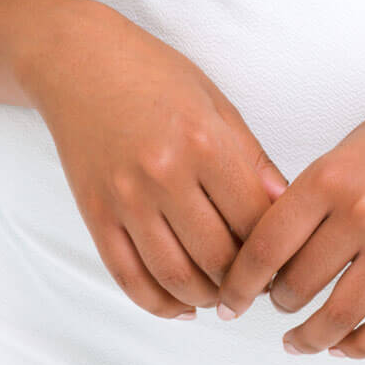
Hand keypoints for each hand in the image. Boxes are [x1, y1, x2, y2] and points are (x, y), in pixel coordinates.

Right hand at [23, 0, 289, 320]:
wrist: (79, 61)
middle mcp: (165, 173)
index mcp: (204, 141)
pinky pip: (130, 279)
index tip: (284, 256)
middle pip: (219, 256)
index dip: (277, 248)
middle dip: (245, 281)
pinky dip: (160, 304)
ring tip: (223, 293)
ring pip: (177, 277)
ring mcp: (126, 198)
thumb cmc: (154, 74)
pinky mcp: (96, 215)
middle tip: (257, 283)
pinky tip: (182, 303)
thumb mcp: (214, 101)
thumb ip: (251, 157)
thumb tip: (284, 205)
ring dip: (207, 297)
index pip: (255, 219)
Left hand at [215, 54, 364, 358]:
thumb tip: (277, 247)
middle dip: (276, 303)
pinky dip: (360, 345)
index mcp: (329, 177)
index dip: (239, 282)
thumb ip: (314, 195)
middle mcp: (359, 213)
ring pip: (338, 316)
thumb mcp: (348, 147)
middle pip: (297, 285)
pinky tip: (344, 344)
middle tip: (271, 305)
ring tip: (298, 339)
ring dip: (310, 336)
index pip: (265, 246)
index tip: (229, 298)